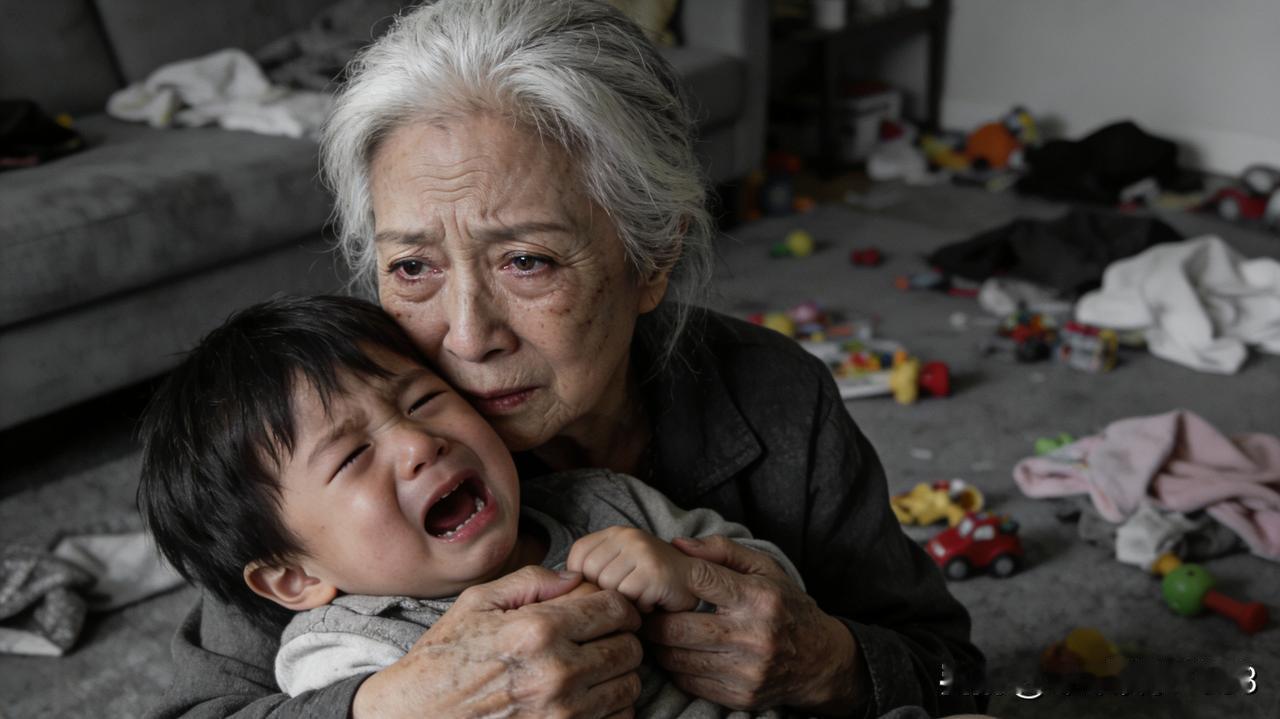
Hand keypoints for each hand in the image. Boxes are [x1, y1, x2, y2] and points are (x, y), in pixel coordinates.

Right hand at [352, 565, 643, 718]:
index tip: (606, 609)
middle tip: (601, 638)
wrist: (417, 717)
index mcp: (538, 630)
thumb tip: (575, 577)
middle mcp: (556, 673)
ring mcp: (561, 713)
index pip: (616, 609)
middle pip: (630, 648)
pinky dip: (611, 708)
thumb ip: (532, 582)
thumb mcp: (477, 603)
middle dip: (621, 637)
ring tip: (593, 667)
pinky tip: (587, 697)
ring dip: (618, 674)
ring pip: (629, 686)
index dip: (618, 605)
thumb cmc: (446, 658)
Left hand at [567, 527, 700, 612]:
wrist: (696, 583)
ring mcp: (642, 550)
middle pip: (589, 575)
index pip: (577, 558)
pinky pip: (628, 598)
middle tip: (629, 596)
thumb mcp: (618, 566)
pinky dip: (640, 608)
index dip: (585, 582)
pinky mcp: (654, 570)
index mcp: (614, 532)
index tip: (606, 590)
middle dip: (606, 594)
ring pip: (608, 588)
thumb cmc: (652, 582)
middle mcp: (627, 535)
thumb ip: (591, 570)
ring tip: (641, 598)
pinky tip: (653, 602)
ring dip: (624, 603)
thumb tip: (557, 589)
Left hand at [643, 536, 864, 713]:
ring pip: (677, 659)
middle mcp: (753, 636)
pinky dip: (676, 668)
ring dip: (659, 646)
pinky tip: (678, 654)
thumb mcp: (765, 568)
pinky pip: (688, 682)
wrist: (821, 661)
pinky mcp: (740, 696)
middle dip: (653, 620)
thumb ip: (721, 551)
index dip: (667, 580)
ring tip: (658, 632)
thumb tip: (677, 545)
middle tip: (645, 612)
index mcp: (758, 597)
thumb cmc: (786, 606)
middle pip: (677, 628)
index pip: (700, 581)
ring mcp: (746, 671)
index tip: (652, 582)